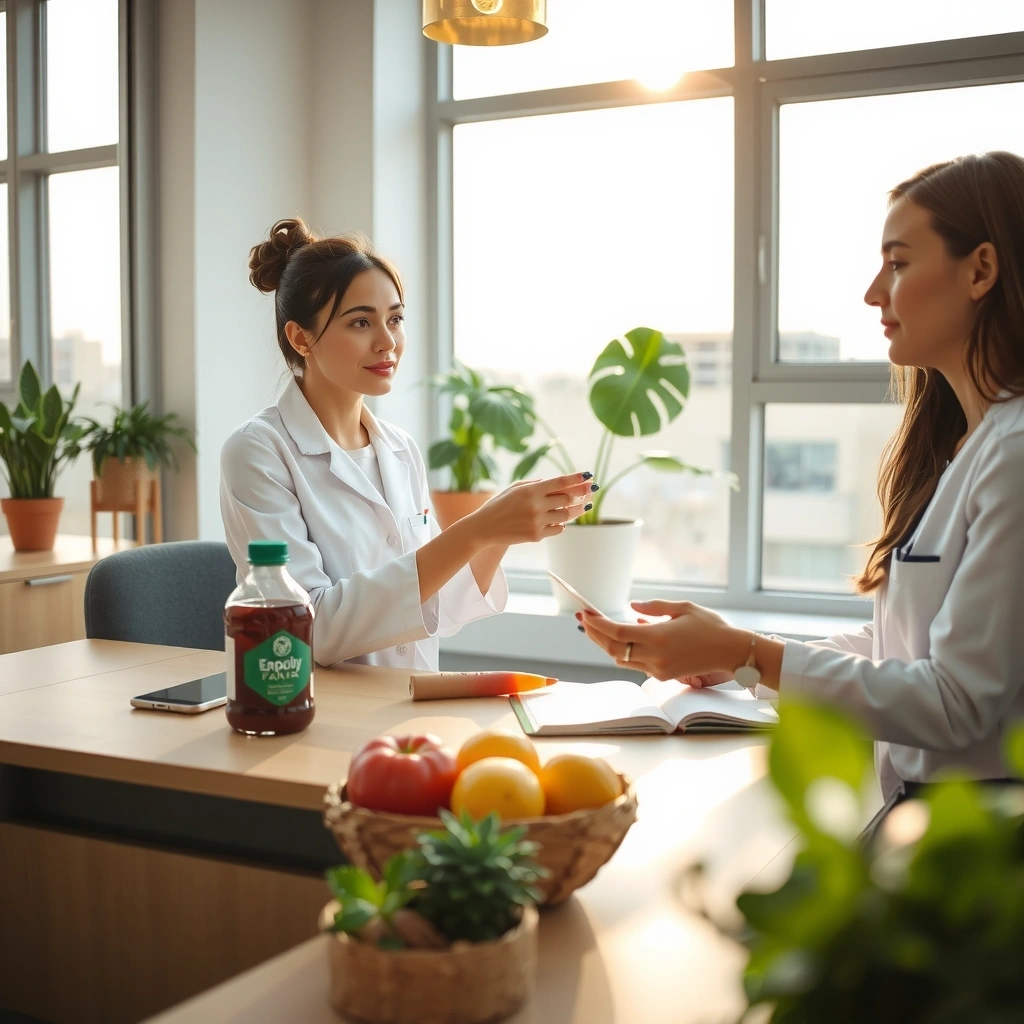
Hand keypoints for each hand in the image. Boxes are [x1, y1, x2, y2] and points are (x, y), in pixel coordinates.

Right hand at [468, 472, 595, 546]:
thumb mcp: (514, 488)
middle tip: (591, 490)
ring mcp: (537, 522)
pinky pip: (558, 529)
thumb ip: (536, 484)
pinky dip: (561, 524)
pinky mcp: (536, 535)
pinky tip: (563, 520)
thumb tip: (556, 483)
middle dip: (581, 494)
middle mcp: (536, 505)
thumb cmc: (499, 504)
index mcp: (531, 490)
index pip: (560, 482)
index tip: (590, 476)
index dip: (577, 479)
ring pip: (566, 515)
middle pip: (567, 499)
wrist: (484, 528)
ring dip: (576, 510)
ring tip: (584, 505)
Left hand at [577, 599, 748, 680]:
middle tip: (585, 621)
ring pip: (621, 658)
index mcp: (658, 637)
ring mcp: (658, 669)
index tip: (586, 614)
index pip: (617, 633)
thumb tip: (631, 607)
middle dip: (595, 635)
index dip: (598, 624)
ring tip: (597, 628)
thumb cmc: (709, 626)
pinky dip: (625, 650)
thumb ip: (654, 607)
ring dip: (607, 644)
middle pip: (613, 648)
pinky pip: (636, 663)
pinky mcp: (663, 675)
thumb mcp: (683, 607)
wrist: (730, 652)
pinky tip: (622, 637)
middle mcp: (655, 656)